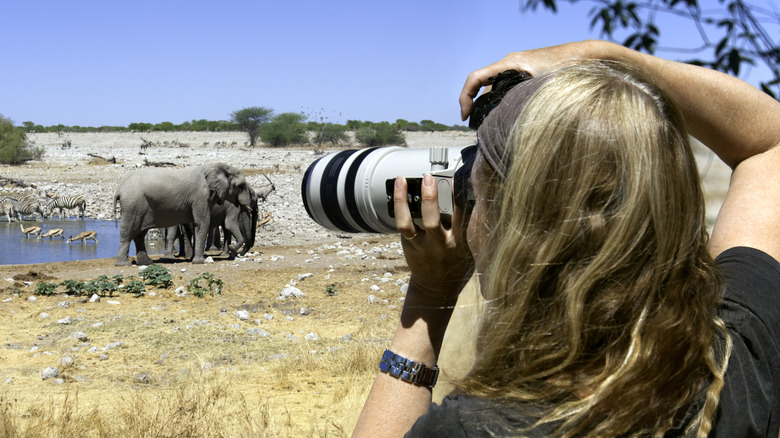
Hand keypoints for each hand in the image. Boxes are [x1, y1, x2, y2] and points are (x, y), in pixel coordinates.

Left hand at [393, 174, 473, 302]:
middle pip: (432, 221)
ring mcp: (421, 245)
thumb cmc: (457, 264)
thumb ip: (470, 227)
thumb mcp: (472, 248)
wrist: (437, 288)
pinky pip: (402, 224)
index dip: (460, 197)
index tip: (459, 179)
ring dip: (403, 200)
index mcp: (460, 244)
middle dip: (430, 198)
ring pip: (408, 223)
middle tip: (429, 179)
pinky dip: (399, 206)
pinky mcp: (409, 245)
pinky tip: (399, 189)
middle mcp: (439, 245)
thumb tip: (473, 197)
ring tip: (403, 180)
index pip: (463, 217)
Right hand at [459, 40, 605, 119]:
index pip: (476, 78)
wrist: (587, 55)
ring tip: (490, 126)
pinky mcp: (527, 75)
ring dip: (489, 106)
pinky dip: (501, 102)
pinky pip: (507, 88)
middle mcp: (511, 64)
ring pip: (495, 88)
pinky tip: (508, 117)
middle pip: (483, 86)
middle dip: (476, 106)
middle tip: (476, 127)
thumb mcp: (544, 86)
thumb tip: (509, 122)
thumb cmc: (569, 66)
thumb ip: (524, 100)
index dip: (465, 97)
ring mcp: (519, 69)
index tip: (465, 116)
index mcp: (510, 64)